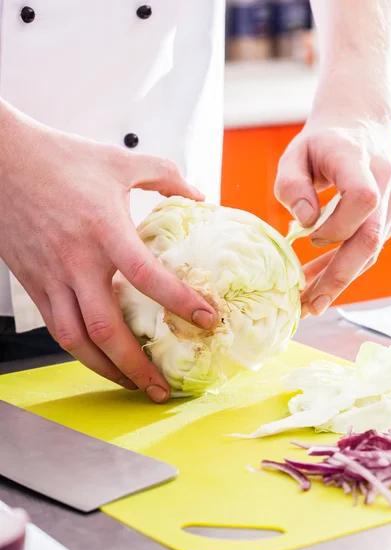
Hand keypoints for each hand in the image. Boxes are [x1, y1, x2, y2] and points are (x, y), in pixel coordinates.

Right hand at [0, 101, 216, 401]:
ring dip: (107, 370)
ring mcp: (51, 277)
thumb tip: (200, 196)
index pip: (147, 276)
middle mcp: (76, 261)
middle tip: (163, 387)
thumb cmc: (60, 158)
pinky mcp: (34, 284)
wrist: (1, 160)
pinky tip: (101, 357)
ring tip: (133, 385)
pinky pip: (58, 328)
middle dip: (138, 366)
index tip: (207, 319)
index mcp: (104, 229)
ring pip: (77, 340)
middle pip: (107, 329)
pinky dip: (81, 351)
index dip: (180, 301)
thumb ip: (164, 176)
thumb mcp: (120, 161)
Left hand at [275, 117, 390, 316]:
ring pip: (371, 250)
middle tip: (309, 306)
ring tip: (308, 301)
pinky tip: (317, 279)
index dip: (337, 226)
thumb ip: (292, 185)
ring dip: (338, 278)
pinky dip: (343, 266)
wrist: (359, 126)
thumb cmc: (321, 143)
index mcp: (359, 161)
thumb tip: (304, 224)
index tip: (309, 237)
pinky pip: (368, 247)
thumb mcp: (294, 154)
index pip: (362, 198)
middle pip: (371, 238)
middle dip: (338, 276)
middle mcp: (386, 182)